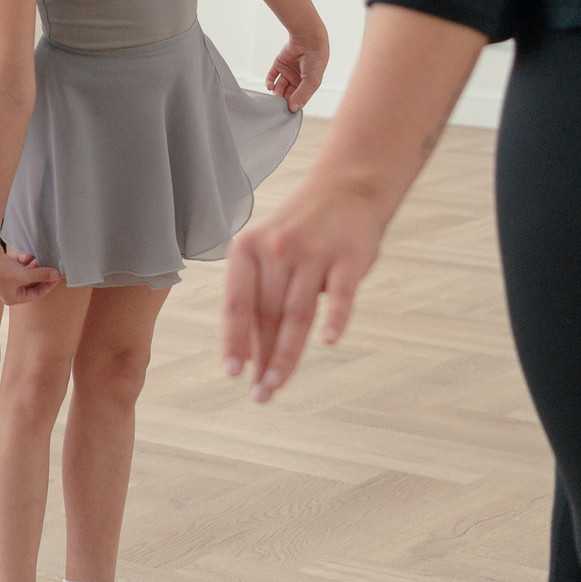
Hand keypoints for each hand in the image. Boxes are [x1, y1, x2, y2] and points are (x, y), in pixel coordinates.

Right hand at [0, 241, 63, 306]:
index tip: (56, 276)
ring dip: (32, 267)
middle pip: (31, 284)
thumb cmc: (3, 271)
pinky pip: (18, 267)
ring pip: (25, 274)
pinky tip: (26, 256)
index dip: (48, 285)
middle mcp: (8, 291)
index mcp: (12, 298)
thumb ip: (42, 275)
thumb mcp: (26, 275)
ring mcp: (5, 279)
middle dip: (40, 274)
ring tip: (37, 259)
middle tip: (49, 266)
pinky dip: (23, 261)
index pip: (36, 294)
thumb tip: (56, 275)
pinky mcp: (2, 268)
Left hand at [221, 178, 387, 402]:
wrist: (346, 188)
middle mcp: (276, 249)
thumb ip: (258, 297)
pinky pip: (339, 293)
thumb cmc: (300, 232)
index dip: (234, 340)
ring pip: (296, 313)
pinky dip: (335, 317)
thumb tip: (248, 353)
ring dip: (287, 354)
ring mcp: (312, 252)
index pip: (237, 304)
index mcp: (247, 249)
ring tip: (278, 384)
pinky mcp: (348, 256)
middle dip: (263, 359)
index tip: (232, 372)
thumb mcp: (267, 253)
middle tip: (261, 394)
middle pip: (267, 315)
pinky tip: (329, 341)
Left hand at [267, 33, 328, 111]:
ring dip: (276, 92)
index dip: (294, 104)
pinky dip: (269, 82)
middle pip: (289, 94)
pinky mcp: (279, 65)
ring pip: (280, 87)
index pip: (300, 98)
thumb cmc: (315, 59)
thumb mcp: (312, 80)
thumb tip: (293, 108)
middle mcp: (299, 79)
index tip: (288, 110)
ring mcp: (288, 72)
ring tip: (275, 94)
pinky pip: (272, 76)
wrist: (308, 39)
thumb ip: (302, 94)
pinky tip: (269, 86)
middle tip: (279, 104)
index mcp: (309, 83)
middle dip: (284, 99)